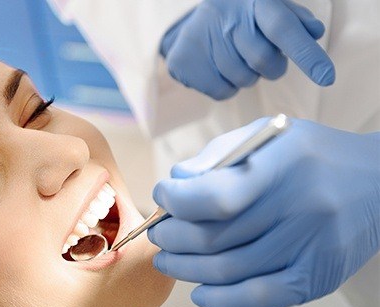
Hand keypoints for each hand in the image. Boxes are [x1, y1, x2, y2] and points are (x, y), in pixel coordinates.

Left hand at [149, 118, 379, 306]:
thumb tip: (176, 184)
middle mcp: (302, 207)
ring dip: (186, 268)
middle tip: (158, 233)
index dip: (177, 201)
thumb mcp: (267, 136)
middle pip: (215, 238)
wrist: (379, 182)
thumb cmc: (311, 156)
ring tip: (168, 258)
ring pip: (229, 271)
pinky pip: (261, 299)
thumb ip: (219, 155)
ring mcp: (312, 247)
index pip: (217, 195)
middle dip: (172, 237)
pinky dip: (222, 301)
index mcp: (285, 164)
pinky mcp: (318, 277)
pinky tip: (200, 293)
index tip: (163, 196)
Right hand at [160, 0, 334, 99]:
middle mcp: (226, 17)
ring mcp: (201, 38)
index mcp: (252, 1)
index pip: (283, 28)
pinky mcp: (184, 62)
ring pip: (243, 80)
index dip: (306, 54)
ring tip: (236, 59)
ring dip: (247, 77)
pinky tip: (219, 69)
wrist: (192, 25)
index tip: (327, 77)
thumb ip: (295, 20)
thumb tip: (315, 32)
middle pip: (264, 62)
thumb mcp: (268, 9)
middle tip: (263, 59)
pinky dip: (227, 87)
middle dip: (272, 67)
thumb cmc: (241, 18)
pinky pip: (222, 92)